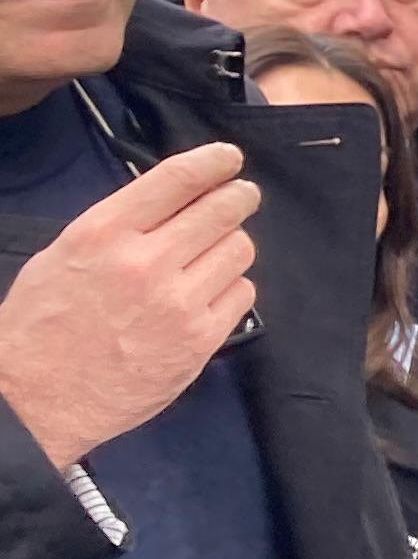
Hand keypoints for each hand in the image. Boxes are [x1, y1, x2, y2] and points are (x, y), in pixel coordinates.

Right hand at [0, 140, 255, 469]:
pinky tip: (211, 292)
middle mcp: (145, 262)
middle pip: (221, 210)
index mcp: (103, 234)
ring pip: (238, 250)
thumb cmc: (41, 325)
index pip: (176, 180)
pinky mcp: (199, 340)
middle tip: (241, 195)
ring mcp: (177, 303)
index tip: (229, 158)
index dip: (214, 162)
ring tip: (214, 252)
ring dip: (232, 245)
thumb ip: (119, 227)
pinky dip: (232, 288)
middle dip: (238, 196)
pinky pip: (242, 294)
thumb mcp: (65, 256)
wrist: (34, 399)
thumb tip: (171, 202)